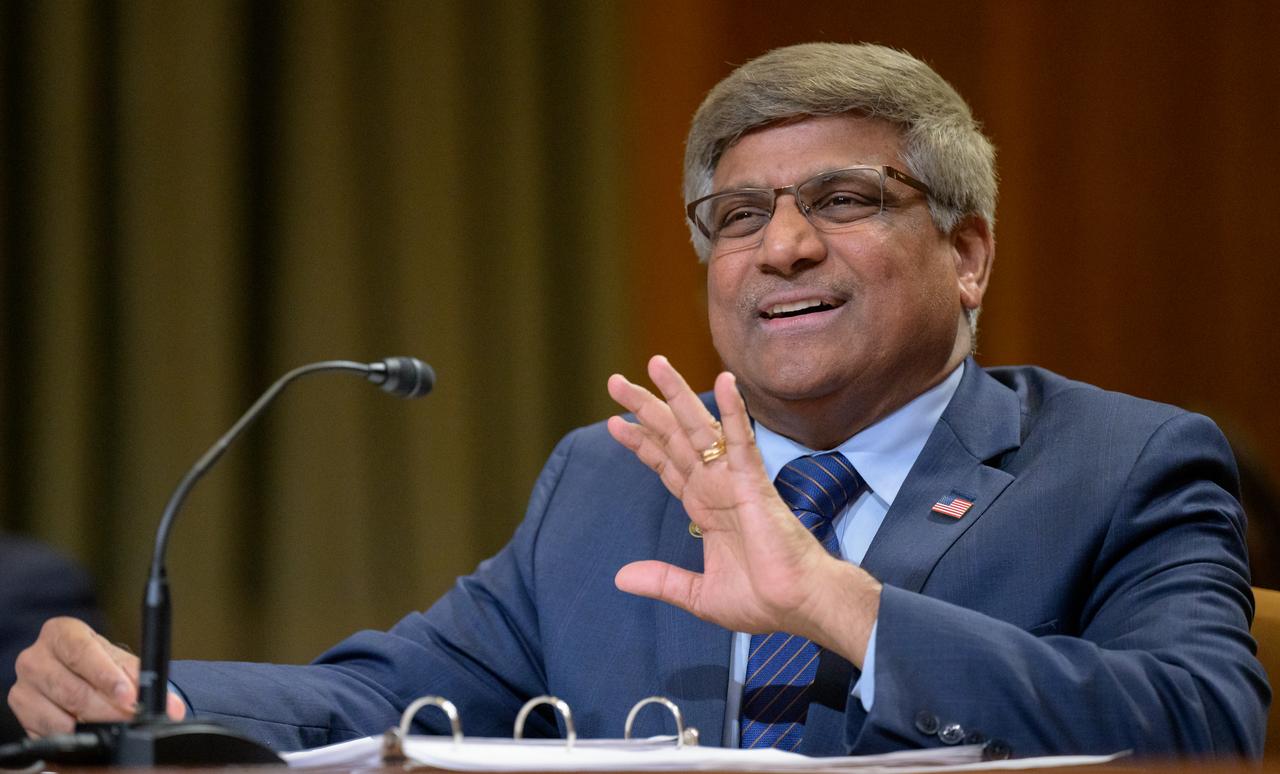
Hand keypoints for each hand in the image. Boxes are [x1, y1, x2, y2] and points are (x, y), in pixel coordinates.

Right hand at [8, 617, 185, 736]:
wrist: (76, 674)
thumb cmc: (98, 662)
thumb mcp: (119, 660)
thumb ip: (142, 678)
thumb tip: (171, 706)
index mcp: (61, 633)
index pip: (82, 653)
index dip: (106, 676)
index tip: (128, 695)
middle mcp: (35, 658)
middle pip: (73, 690)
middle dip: (108, 709)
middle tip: (133, 718)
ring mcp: (24, 688)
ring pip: (60, 717)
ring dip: (93, 726)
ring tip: (116, 726)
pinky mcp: (22, 716)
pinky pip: (49, 734)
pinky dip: (74, 737)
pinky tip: (90, 733)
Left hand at [606, 356, 879, 663]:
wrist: (799, 607)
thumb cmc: (764, 601)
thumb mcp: (700, 595)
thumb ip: (662, 582)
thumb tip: (621, 578)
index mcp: (704, 509)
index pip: (666, 465)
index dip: (641, 443)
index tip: (614, 422)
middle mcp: (715, 487)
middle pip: (673, 438)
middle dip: (645, 409)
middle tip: (615, 381)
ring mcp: (733, 480)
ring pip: (698, 429)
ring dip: (676, 396)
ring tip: (654, 364)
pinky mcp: (755, 483)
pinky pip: (740, 441)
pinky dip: (731, 411)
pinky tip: (722, 382)